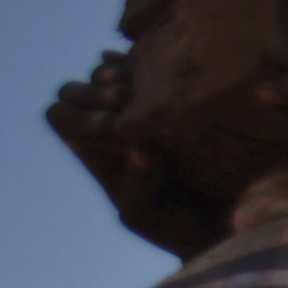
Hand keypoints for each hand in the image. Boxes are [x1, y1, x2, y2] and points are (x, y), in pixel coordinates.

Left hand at [45, 51, 219, 254]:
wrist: (227, 222)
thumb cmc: (183, 226)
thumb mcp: (153, 218)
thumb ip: (139, 188)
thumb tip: (140, 145)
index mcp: (96, 151)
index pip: (60, 115)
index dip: (78, 114)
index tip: (114, 125)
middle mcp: (109, 125)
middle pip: (75, 89)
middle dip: (95, 92)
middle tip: (127, 99)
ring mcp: (137, 107)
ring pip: (104, 72)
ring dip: (116, 75)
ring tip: (140, 88)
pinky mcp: (168, 94)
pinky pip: (141, 63)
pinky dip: (137, 60)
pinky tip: (152, 64)